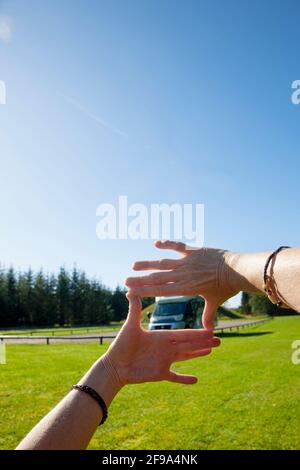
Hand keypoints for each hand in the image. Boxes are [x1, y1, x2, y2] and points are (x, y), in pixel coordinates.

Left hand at [101, 293, 219, 386]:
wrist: (114, 365)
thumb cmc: (121, 345)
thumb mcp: (130, 326)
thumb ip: (134, 310)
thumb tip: (130, 291)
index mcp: (162, 336)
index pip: (184, 334)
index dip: (197, 333)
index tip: (210, 330)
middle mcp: (166, 348)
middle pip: (189, 344)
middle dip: (203, 342)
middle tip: (219, 340)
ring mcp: (164, 361)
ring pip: (186, 357)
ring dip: (198, 354)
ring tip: (211, 351)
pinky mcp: (160, 374)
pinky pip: (175, 377)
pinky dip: (184, 379)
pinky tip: (196, 379)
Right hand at [125, 240, 239, 329]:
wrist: (236, 270)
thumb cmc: (226, 288)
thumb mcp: (215, 302)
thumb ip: (208, 315)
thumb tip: (208, 331)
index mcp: (185, 288)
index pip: (160, 291)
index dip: (144, 291)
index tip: (131, 291)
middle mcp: (182, 275)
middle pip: (156, 278)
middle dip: (139, 280)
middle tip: (125, 280)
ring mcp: (186, 262)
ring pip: (163, 263)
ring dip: (147, 264)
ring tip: (133, 265)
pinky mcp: (193, 251)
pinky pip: (177, 246)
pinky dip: (167, 243)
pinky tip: (156, 243)